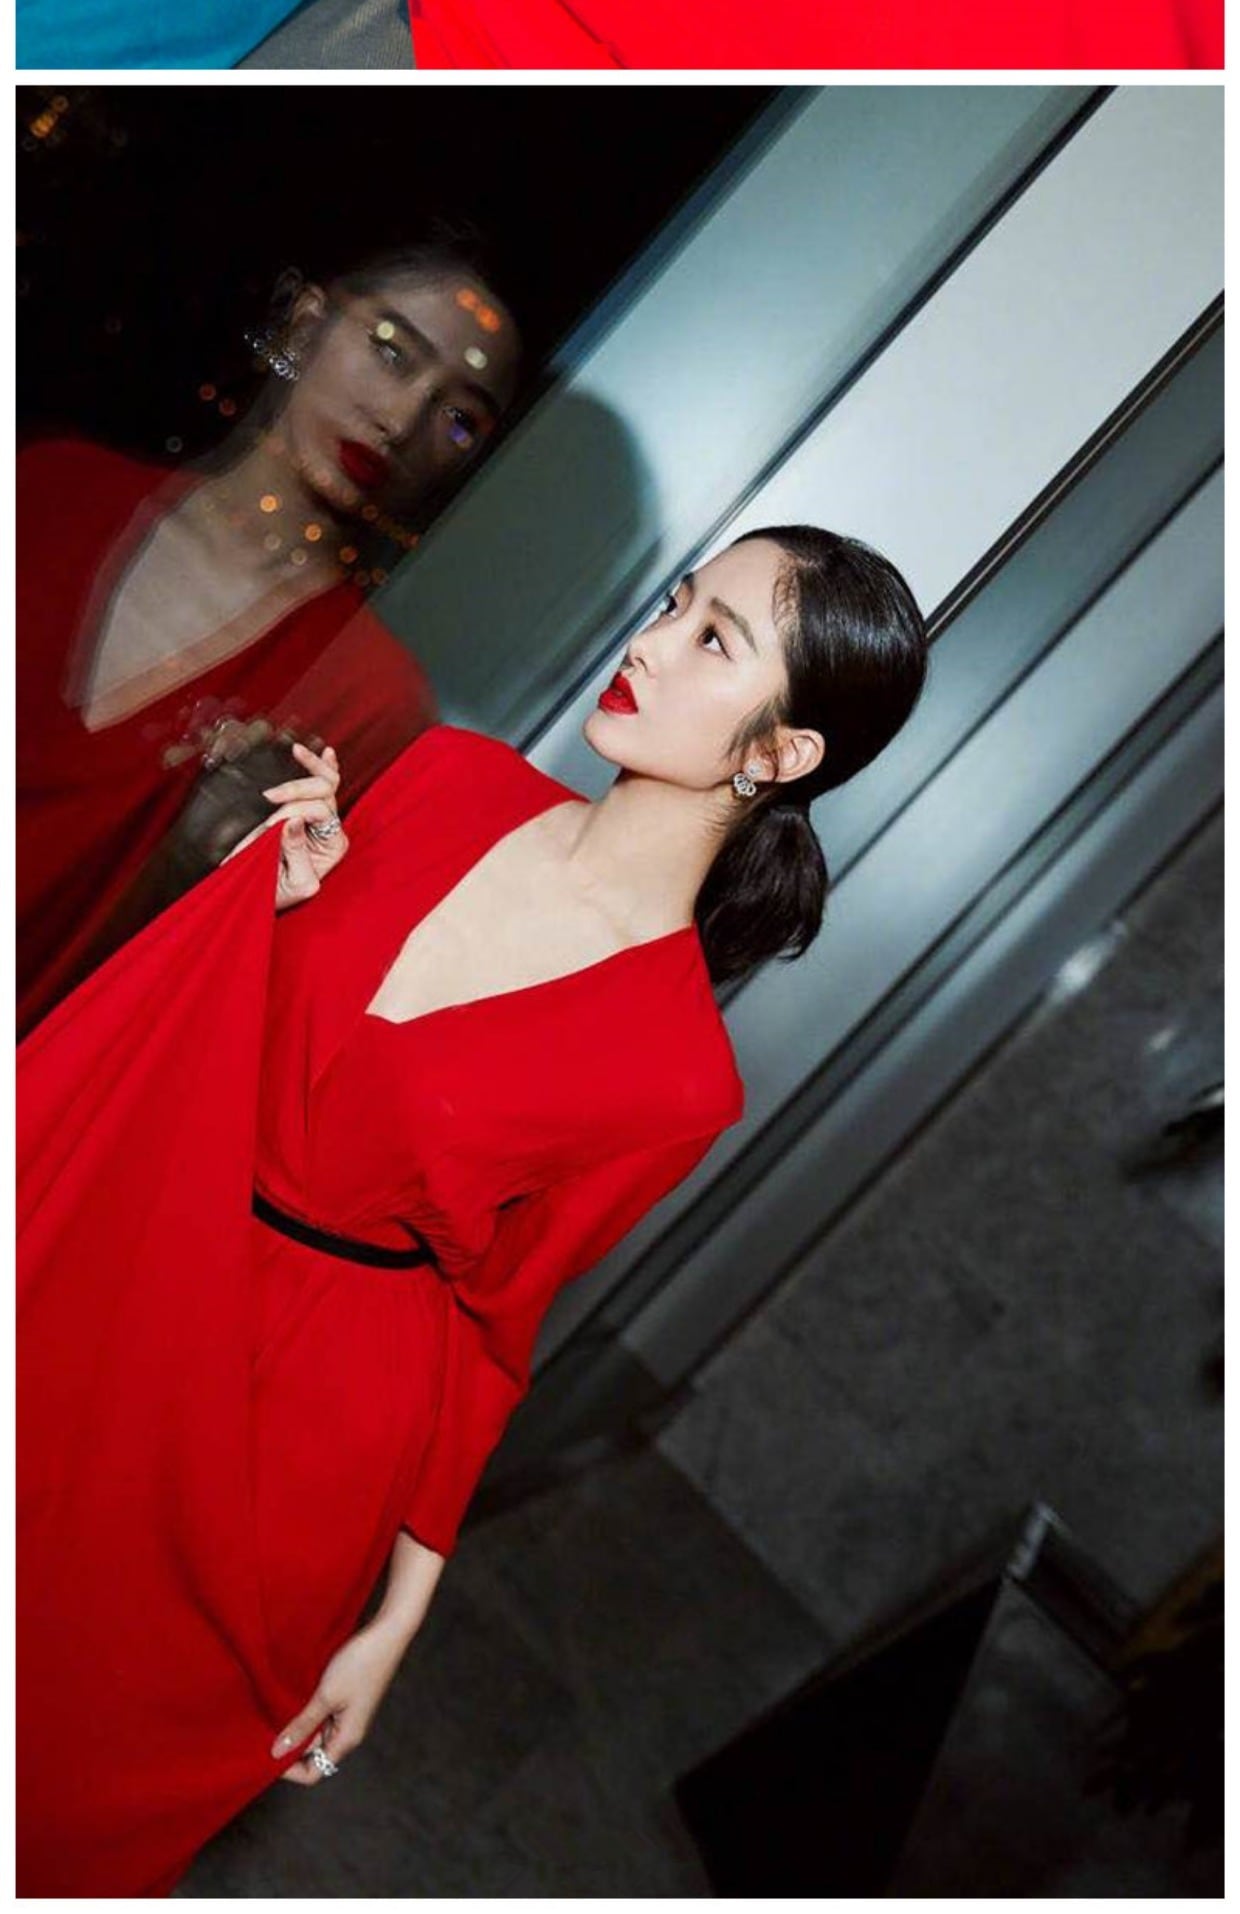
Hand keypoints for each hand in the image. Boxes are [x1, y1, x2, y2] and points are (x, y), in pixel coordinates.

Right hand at [223, 741, 347, 909]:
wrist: (260, 896)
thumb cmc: (277, 894)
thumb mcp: (293, 882)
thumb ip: (295, 852)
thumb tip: (293, 820)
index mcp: (333, 847)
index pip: (320, 812)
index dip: (293, 812)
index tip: (269, 824)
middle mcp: (331, 830)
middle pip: (325, 792)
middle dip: (296, 789)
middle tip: (268, 795)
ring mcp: (321, 821)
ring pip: (327, 783)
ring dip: (311, 766)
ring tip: (297, 751)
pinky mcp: (307, 813)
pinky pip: (325, 785)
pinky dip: (325, 767)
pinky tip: (328, 752)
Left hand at [270, 1618, 406, 1785]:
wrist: (385, 1634)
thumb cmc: (360, 1664)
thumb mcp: (325, 1697)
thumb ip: (302, 1726)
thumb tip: (278, 1752)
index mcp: (346, 1739)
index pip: (314, 1773)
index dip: (290, 1771)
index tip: (267, 1756)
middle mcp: (348, 1733)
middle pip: (314, 1756)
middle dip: (290, 1749)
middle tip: (264, 1735)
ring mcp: (347, 1717)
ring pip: (316, 1735)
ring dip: (297, 1729)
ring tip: (274, 1716)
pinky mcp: (346, 1701)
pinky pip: (322, 1718)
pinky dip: (305, 1714)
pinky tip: (291, 1702)